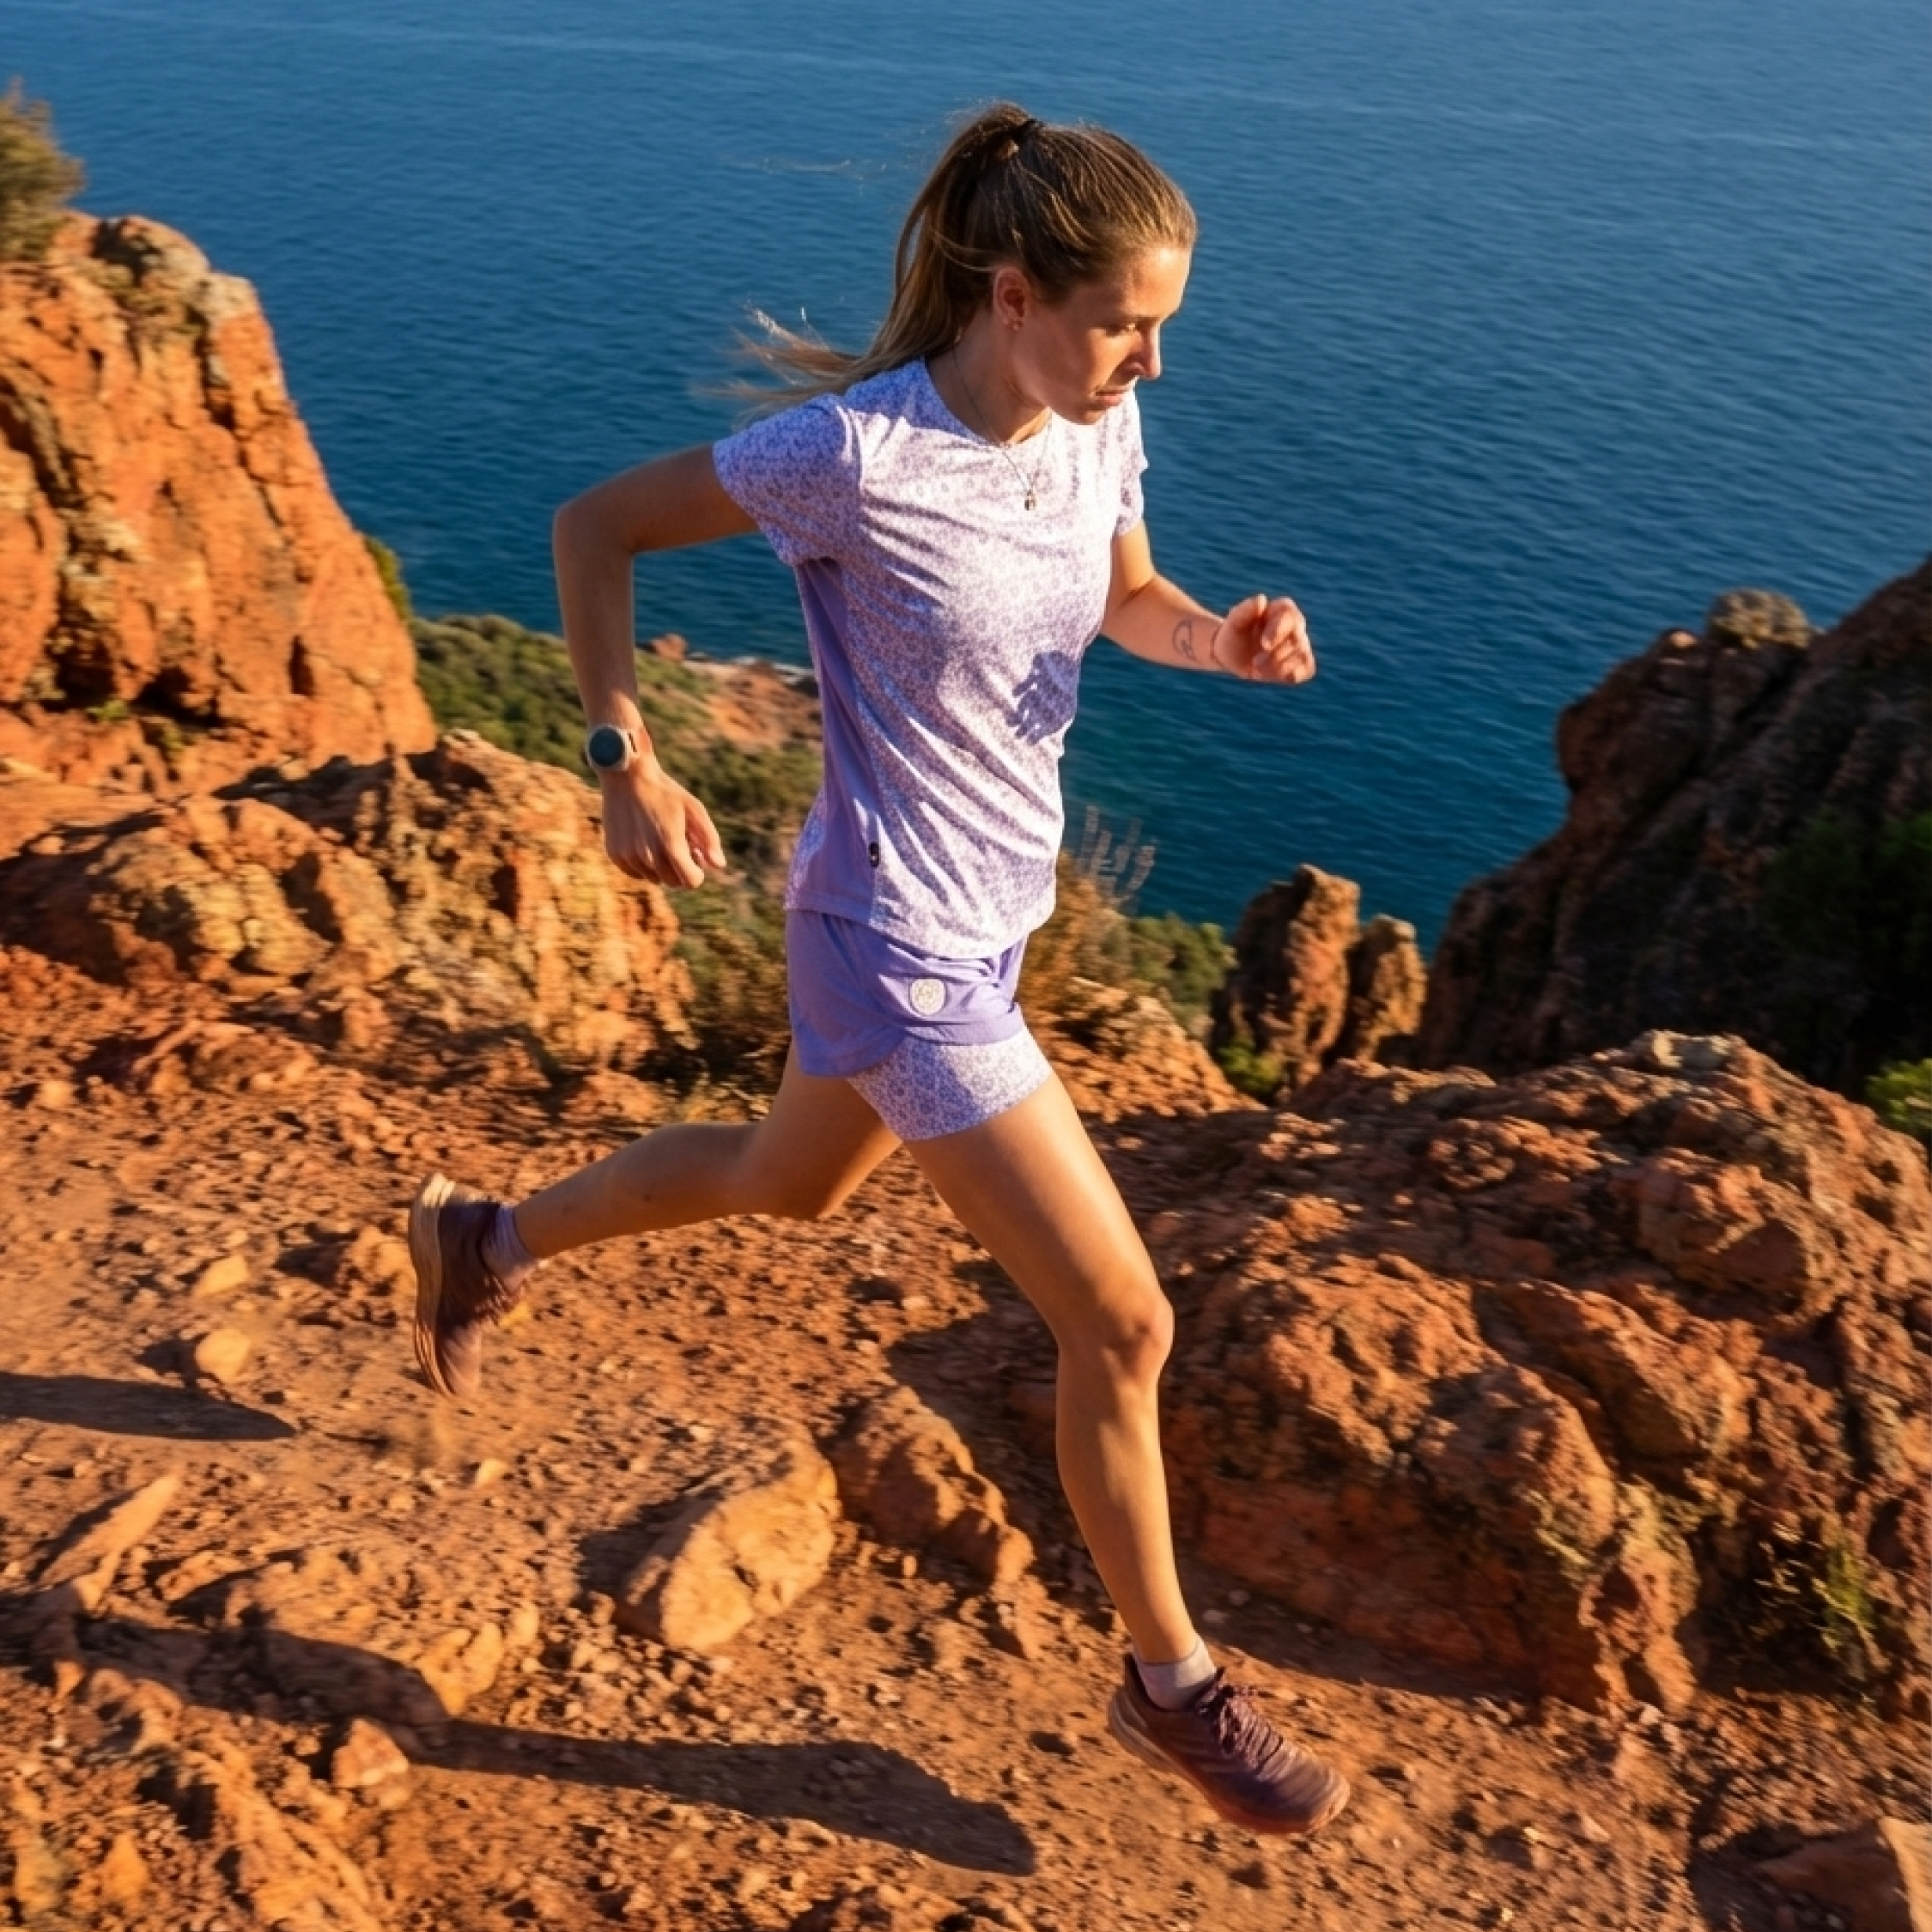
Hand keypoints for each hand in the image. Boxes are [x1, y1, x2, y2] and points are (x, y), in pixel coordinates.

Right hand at [599, 759, 726, 887]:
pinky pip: (635, 872)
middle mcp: (648, 855)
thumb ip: (709, 839)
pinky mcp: (615, 853)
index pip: (690, 882)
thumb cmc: (665, 792)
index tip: (695, 856)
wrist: (627, 776)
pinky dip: (643, 864)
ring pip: (654, 878)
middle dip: (681, 868)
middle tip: (680, 845)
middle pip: (673, 881)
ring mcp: (629, 855)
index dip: (697, 872)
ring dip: (661, 866)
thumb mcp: (694, 809)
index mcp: (670, 845)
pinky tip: (644, 841)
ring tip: (661, 839)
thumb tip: (718, 865)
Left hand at [1211, 594, 1316, 684]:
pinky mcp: (1301, 663)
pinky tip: (1277, 677)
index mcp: (1281, 609)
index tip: (1264, 645)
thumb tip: (1262, 599)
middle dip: (1274, 655)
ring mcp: (1300, 644)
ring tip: (1258, 670)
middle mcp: (1295, 625)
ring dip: (1279, 667)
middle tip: (1255, 663)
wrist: (1231, 655)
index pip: (1290, 615)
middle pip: (1296, 639)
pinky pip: (1307, 669)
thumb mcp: (1234, 622)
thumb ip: (1245, 610)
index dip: (1279, 631)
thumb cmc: (1233, 634)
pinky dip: (1293, 675)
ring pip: (1301, 655)